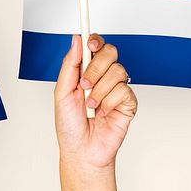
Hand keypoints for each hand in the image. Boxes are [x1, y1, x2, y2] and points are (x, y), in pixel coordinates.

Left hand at [54, 34, 137, 169]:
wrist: (81, 151)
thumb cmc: (70, 125)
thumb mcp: (62, 92)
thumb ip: (70, 64)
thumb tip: (76, 40)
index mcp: (87, 71)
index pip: (96, 46)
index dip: (95, 41)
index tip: (90, 44)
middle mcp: (103, 77)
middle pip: (110, 53)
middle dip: (96, 68)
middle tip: (85, 84)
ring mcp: (117, 88)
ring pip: (117, 71)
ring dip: (99, 91)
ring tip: (91, 105)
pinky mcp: (128, 102)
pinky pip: (123, 90)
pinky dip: (109, 102)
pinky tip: (102, 113)